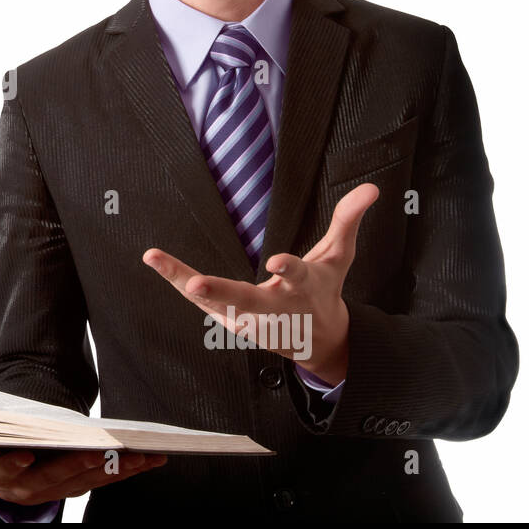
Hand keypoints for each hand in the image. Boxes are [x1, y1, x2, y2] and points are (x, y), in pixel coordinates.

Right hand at [0, 441, 166, 506]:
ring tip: (141, 453)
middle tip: (107, 450)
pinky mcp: (78, 481)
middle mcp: (27, 487)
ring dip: (117, 469)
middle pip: (58, 476)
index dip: (17, 463)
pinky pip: (105, 477)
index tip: (28, 455)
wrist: (2, 450)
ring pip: (88, 479)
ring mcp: (56, 487)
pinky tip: (151, 457)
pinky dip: (128, 468)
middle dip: (85, 465)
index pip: (7, 469)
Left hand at [142, 181, 379, 385]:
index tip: (276, 263)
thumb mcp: (339, 257)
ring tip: (156, 259)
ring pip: (214, 302)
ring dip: (184, 281)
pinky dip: (177, 280)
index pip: (297, 276)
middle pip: (246, 300)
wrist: (317, 341)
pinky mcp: (229, 319)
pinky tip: (156, 261)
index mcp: (303, 288)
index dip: (288, 270)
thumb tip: (372, 187)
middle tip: (196, 285)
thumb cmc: (324, 291)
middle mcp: (274, 307)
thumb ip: (348, 220)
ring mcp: (248, 318)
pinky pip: (200, 301)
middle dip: (221, 293)